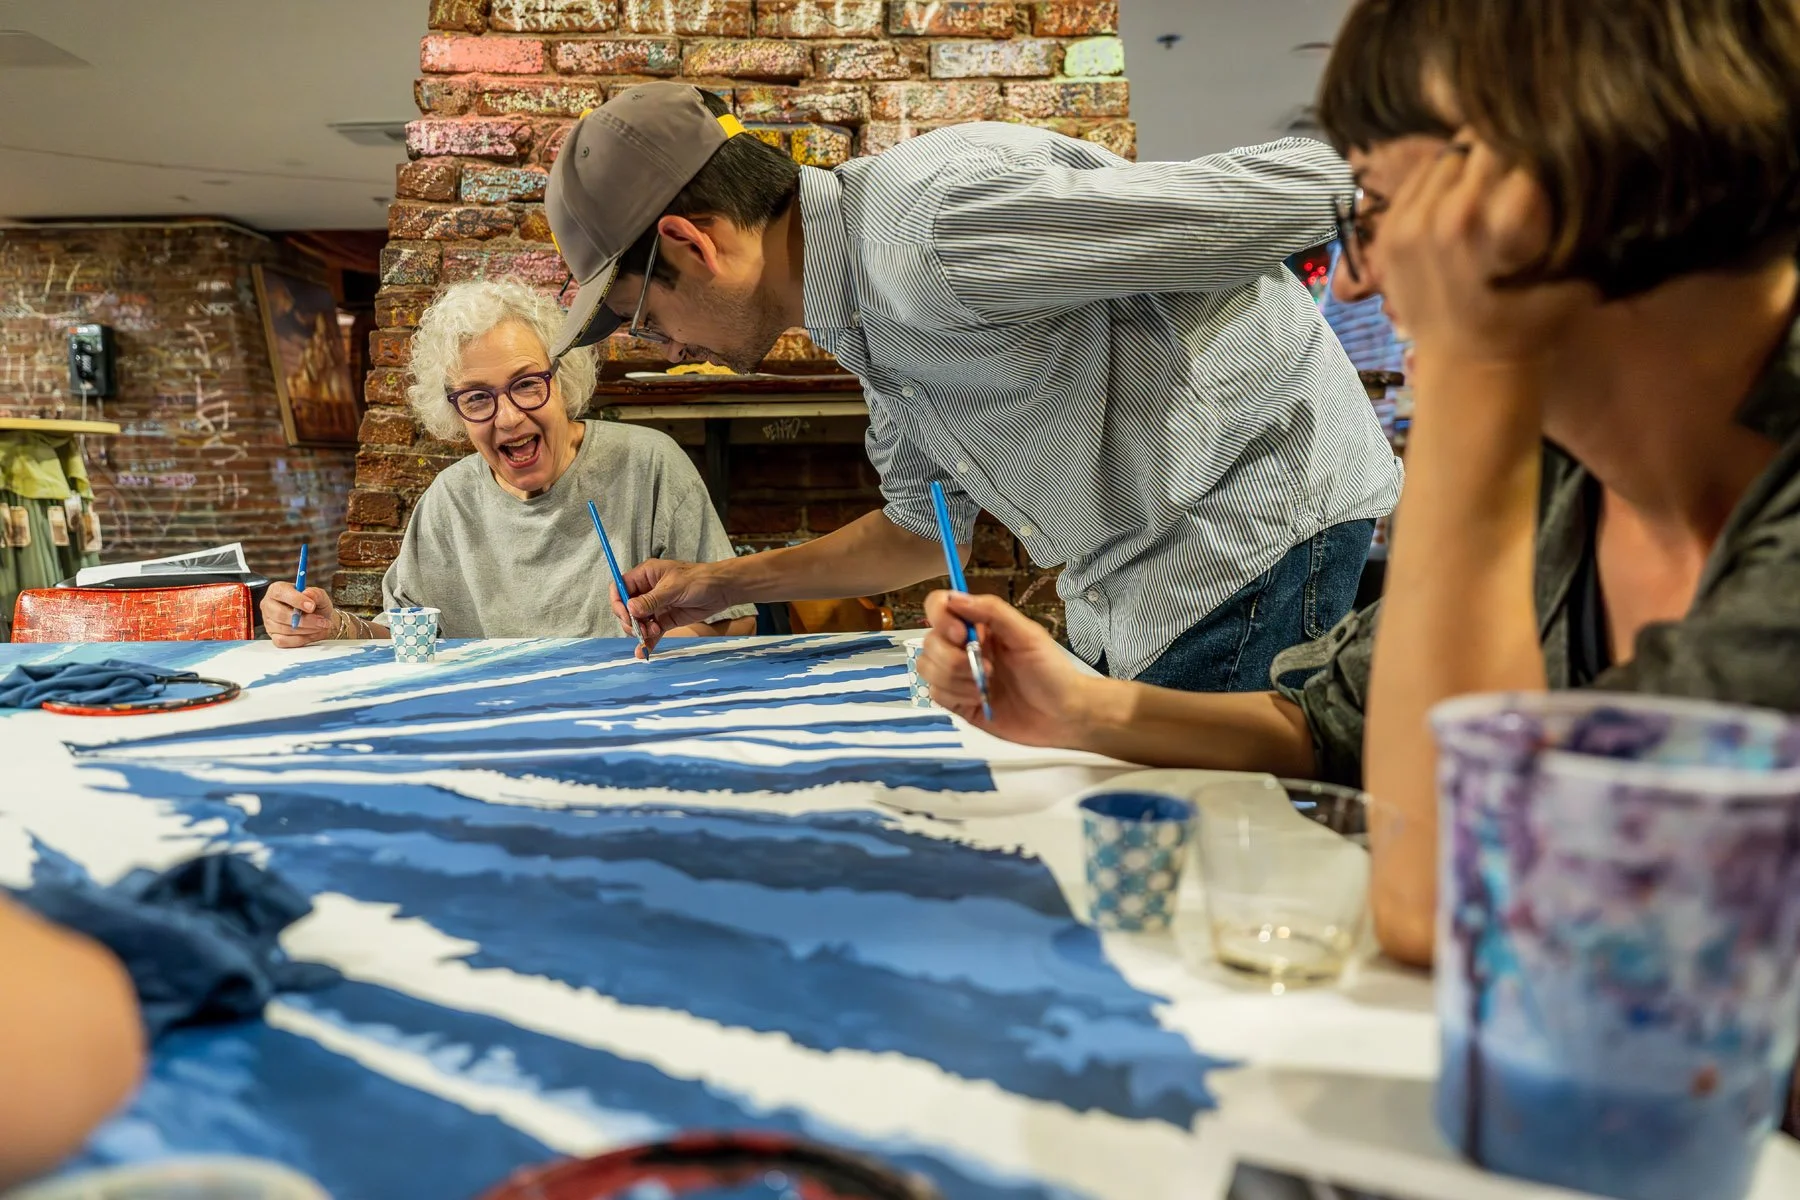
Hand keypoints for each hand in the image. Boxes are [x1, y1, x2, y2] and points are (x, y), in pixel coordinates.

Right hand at [263, 582, 335, 648]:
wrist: (319, 621)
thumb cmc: (316, 606)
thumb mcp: (320, 596)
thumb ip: (316, 593)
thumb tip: (307, 594)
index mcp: (277, 590)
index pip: (280, 593)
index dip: (296, 600)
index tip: (312, 606)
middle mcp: (269, 605)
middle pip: (280, 614)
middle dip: (305, 620)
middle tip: (321, 621)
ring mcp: (269, 622)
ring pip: (284, 629)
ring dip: (306, 630)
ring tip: (319, 626)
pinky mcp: (273, 636)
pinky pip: (284, 641)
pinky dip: (300, 639)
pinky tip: (310, 634)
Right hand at [614, 559, 738, 656]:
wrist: (721, 590)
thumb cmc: (699, 580)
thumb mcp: (674, 587)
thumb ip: (652, 600)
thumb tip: (630, 609)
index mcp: (645, 576)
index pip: (620, 588)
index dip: (618, 602)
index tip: (627, 615)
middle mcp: (647, 591)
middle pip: (625, 608)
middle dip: (630, 621)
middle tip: (641, 628)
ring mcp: (655, 607)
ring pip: (637, 622)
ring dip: (640, 631)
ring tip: (653, 632)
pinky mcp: (665, 620)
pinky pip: (651, 632)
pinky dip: (647, 642)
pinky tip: (643, 652)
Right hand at [917, 591, 1104, 748]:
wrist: (1063, 715)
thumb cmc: (1051, 671)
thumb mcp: (1027, 635)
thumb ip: (992, 612)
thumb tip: (956, 598)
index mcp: (980, 625)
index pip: (940, 607)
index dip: (941, 618)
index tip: (961, 635)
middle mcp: (964, 646)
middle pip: (930, 641)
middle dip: (953, 657)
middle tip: (988, 668)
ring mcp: (959, 675)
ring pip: (927, 668)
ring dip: (955, 678)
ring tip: (987, 685)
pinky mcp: (958, 702)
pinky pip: (935, 693)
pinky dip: (956, 695)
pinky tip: (981, 698)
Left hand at [1380, 133, 1598, 373]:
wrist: (1468, 366)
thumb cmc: (1532, 321)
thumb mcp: (1572, 269)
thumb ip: (1571, 213)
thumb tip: (1575, 158)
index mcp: (1505, 223)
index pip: (1527, 149)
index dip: (1542, 150)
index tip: (1547, 161)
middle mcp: (1456, 215)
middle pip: (1486, 143)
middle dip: (1507, 151)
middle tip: (1518, 167)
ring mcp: (1415, 223)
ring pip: (1449, 156)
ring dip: (1471, 163)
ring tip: (1487, 184)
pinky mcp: (1389, 231)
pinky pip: (1418, 178)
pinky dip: (1439, 181)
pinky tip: (1455, 200)